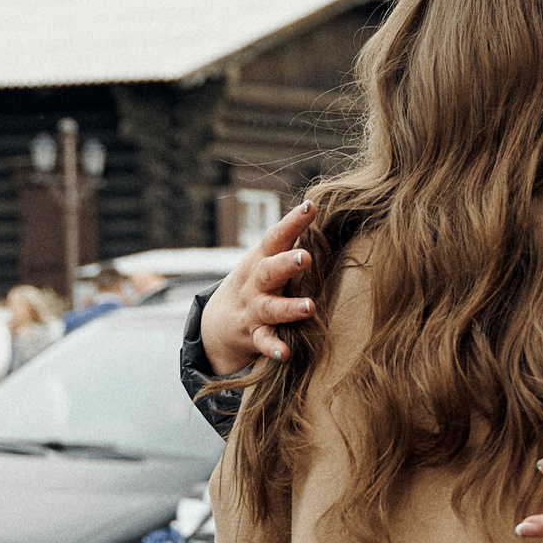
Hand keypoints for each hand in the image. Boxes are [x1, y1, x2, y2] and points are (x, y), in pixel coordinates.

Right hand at [199, 201, 317, 373]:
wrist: (218, 323)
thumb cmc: (259, 279)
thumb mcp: (270, 255)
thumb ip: (296, 230)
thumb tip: (324, 188)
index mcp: (263, 257)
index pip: (277, 236)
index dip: (293, 221)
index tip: (311, 206)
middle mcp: (256, 282)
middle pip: (269, 269)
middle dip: (287, 262)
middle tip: (306, 256)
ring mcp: (254, 309)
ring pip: (270, 308)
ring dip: (289, 308)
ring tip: (310, 307)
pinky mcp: (253, 335)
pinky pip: (263, 342)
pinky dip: (273, 347)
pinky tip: (285, 354)